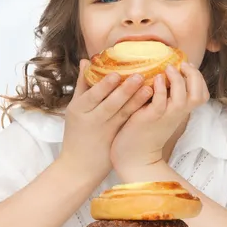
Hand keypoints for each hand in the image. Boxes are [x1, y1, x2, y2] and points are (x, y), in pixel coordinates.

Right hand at [59, 59, 152, 180]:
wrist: (79, 166)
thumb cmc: (76, 132)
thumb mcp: (75, 108)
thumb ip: (82, 85)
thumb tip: (86, 61)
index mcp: (79, 110)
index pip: (92, 95)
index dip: (105, 85)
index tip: (117, 73)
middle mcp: (93, 120)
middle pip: (110, 104)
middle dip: (125, 91)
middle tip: (139, 76)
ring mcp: (107, 131)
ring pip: (123, 114)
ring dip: (137, 100)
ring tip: (150, 87)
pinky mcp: (117, 139)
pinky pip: (130, 123)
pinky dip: (140, 112)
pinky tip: (151, 102)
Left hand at [110, 62, 209, 177]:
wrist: (134, 155)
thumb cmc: (145, 130)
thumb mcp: (162, 112)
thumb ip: (167, 96)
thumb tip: (164, 74)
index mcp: (181, 111)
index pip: (202, 94)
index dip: (199, 78)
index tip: (186, 66)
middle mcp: (177, 114)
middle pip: (199, 94)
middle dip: (194, 75)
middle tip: (182, 65)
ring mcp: (165, 116)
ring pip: (183, 97)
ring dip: (177, 79)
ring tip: (168, 68)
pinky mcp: (151, 118)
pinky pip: (161, 101)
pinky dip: (161, 88)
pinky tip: (156, 78)